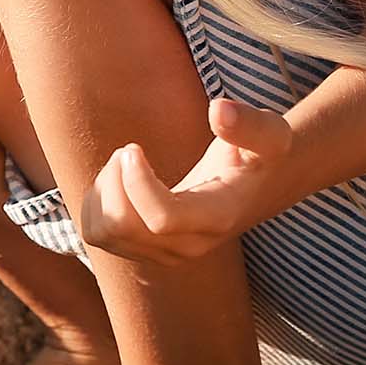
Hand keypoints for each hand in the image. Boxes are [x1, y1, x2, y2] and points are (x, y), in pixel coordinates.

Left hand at [73, 97, 295, 266]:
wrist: (260, 186)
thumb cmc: (262, 155)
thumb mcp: (270, 134)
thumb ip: (248, 124)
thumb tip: (219, 110)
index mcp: (217, 218)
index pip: (161, 219)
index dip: (135, 182)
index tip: (134, 148)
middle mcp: (189, 246)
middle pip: (122, 227)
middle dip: (114, 180)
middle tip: (130, 151)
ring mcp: (164, 253)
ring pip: (103, 233)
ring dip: (102, 192)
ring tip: (124, 165)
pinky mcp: (145, 251)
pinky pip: (97, 234)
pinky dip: (95, 205)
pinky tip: (117, 182)